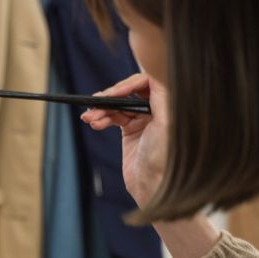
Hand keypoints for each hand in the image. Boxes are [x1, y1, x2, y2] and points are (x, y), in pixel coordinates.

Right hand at [81, 74, 168, 206]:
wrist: (154, 186)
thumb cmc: (164, 157)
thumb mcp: (165, 122)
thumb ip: (161, 95)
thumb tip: (155, 71)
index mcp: (169, 105)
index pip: (147, 82)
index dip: (127, 85)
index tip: (112, 94)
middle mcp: (158, 109)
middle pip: (130, 92)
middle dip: (110, 98)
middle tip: (94, 102)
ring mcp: (144, 119)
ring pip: (118, 105)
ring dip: (102, 110)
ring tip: (89, 118)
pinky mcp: (131, 131)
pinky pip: (113, 118)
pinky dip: (102, 119)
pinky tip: (94, 123)